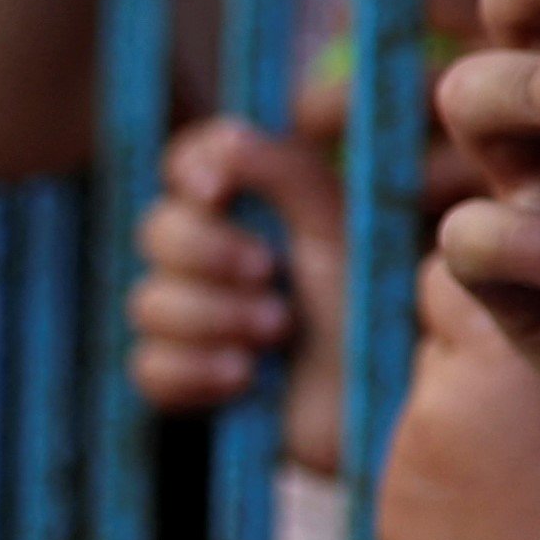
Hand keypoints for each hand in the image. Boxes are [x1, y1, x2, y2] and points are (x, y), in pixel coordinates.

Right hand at [127, 115, 347, 476]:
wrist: (394, 401)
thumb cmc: (380, 301)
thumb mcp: (344, 227)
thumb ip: (288, 173)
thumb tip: (227, 138)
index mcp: (257, 202)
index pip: (189, 161)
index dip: (192, 169)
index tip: (217, 190)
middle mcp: (219, 253)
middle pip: (156, 228)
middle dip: (207, 253)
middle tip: (270, 273)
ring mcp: (200, 318)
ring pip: (145, 301)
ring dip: (210, 315)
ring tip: (276, 333)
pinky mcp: (193, 380)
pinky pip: (147, 368)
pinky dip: (192, 371)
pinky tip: (242, 378)